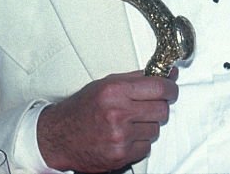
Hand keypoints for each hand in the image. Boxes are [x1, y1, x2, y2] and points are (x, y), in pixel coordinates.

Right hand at [37, 69, 178, 171]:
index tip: (171, 89)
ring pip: (155, 130)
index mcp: (115, 91)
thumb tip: (167, 75)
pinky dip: (139, 143)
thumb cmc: (81, 109)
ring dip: (148, 126)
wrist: (58, 137)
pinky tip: (126, 136)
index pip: (159, 88)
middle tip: (148, 106)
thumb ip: (137, 78)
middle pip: (162, 110)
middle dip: (159, 107)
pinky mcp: (120, 156)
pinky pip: (146, 148)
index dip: (171, 88)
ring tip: (130, 123)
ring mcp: (120, 137)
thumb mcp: (106, 84)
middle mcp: (118, 113)